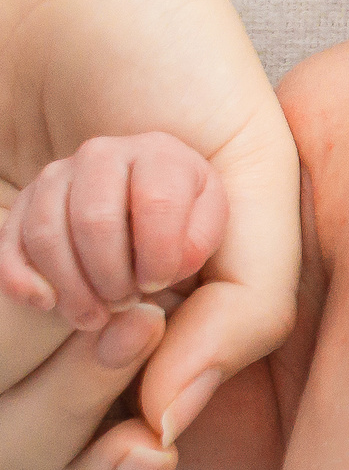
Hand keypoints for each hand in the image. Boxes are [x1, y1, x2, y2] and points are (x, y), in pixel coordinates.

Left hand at [0, 0, 300, 469]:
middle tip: (125, 299)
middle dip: (84, 379)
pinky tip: (15, 214)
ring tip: (70, 209)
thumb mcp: (256, 167)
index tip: (141, 441)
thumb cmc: (168, 49)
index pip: (124, 457)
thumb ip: (249, 303)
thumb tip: (169, 425)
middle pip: (39, 449)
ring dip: (34, 315)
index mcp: (160, 316)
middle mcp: (64, 320)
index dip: (126, 469)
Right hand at [2, 134, 224, 324]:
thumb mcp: (208, 231)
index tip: (159, 284)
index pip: (157, 202)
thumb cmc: (183, 224)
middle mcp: (103, 154)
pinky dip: (22, 279)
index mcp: (161, 154)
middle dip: (111, 276)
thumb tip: (155, 284)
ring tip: (96, 315)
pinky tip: (46, 304)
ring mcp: (57, 174)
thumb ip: (199, 250)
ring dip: (71, 286)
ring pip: (48, 233)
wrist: (143, 212)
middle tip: (126, 302)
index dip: (157, 254)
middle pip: (95, 221)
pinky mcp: (25, 202)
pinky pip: (10, 242)